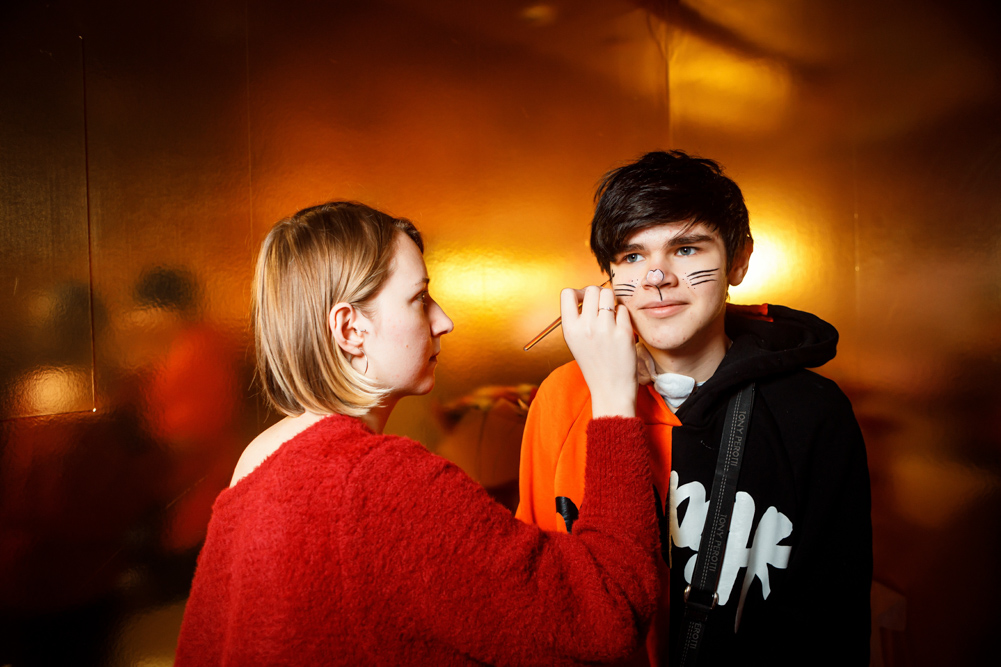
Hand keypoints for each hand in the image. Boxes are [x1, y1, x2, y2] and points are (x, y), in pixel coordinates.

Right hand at [560, 286, 637, 417]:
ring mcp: (605, 328)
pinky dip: (622, 315)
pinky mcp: (623, 332)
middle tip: (602, 307)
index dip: (577, 292)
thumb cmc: (594, 364)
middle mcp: (585, 326)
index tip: (584, 301)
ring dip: (611, 302)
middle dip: (598, 295)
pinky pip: (623, 309)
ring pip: (608, 295)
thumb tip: (588, 294)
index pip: (567, 293)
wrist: (610, 389)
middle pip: (591, 290)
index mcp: (569, 329)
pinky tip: (620, 327)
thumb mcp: (575, 342)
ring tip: (611, 315)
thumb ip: (577, 319)